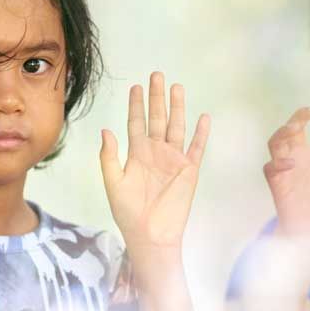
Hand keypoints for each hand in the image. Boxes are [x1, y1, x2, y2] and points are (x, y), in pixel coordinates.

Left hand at [99, 72, 209, 257]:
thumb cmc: (128, 213)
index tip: (136, 87)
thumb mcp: (113, 183)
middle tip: (157, 75)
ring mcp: (174, 160)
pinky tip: (203, 117)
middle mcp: (156, 153)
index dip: (136, 105)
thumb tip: (106, 130)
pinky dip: (200, 133)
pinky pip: (196, 148)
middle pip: (158, 118)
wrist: (150, 235)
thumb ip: (109, 157)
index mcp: (137, 154)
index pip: (136, 123)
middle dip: (157, 97)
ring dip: (177, 108)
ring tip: (177, 87)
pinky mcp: (189, 170)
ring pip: (177, 127)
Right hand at [264, 107, 309, 236]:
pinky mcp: (277, 182)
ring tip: (295, 128)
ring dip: (283, 131)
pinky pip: (269, 166)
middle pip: (294, 128)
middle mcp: (301, 159)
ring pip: (276, 141)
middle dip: (301, 115)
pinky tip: (291, 164)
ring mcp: (287, 169)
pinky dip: (278, 162)